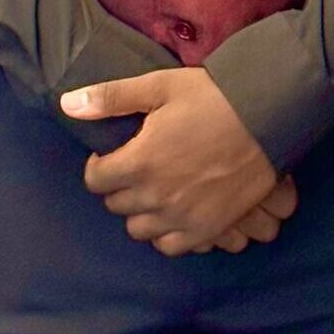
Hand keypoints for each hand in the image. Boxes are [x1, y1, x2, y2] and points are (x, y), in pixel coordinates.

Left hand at [61, 68, 281, 255]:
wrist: (267, 116)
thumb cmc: (212, 97)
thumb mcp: (158, 86)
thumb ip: (110, 98)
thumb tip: (67, 105)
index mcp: (139, 162)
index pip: (95, 179)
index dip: (99, 164)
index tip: (113, 153)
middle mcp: (156, 196)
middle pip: (116, 204)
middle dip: (119, 185)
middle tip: (136, 166)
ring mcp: (182, 217)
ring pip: (140, 229)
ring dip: (140, 211)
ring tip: (154, 188)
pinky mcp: (207, 229)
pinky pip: (171, 246)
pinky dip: (166, 232)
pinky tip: (174, 211)